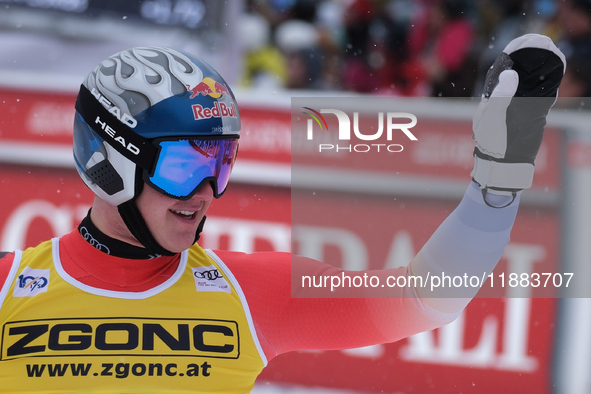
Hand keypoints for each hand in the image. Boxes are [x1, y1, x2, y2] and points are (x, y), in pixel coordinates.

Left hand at [471, 34, 565, 201]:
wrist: (503, 162)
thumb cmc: (491, 140)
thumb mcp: (490, 116)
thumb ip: (500, 95)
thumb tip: (511, 73)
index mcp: (493, 93)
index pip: (504, 66)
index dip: (515, 51)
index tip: (527, 40)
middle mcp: (508, 95)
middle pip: (521, 69)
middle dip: (531, 55)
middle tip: (543, 42)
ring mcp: (522, 103)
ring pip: (534, 80)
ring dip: (543, 66)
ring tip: (552, 51)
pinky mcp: (534, 112)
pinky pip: (544, 93)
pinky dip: (551, 82)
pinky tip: (557, 70)